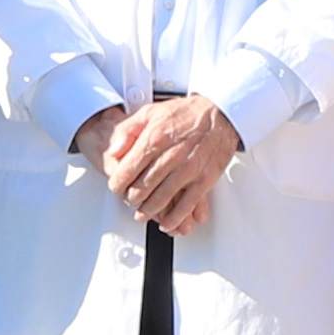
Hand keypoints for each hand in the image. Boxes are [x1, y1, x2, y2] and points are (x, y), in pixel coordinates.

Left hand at [101, 94, 242, 236]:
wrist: (220, 114)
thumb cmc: (186, 114)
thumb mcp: (149, 112)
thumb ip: (126, 131)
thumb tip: (113, 152)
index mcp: (154, 139)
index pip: (126, 172)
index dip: (117, 185)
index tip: (116, 187)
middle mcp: (171, 156)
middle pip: (141, 189)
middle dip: (131, 199)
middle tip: (130, 199)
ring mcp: (188, 171)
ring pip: (160, 201)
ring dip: (147, 211)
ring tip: (143, 212)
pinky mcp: (204, 181)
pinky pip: (185, 207)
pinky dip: (173, 219)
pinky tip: (165, 222)